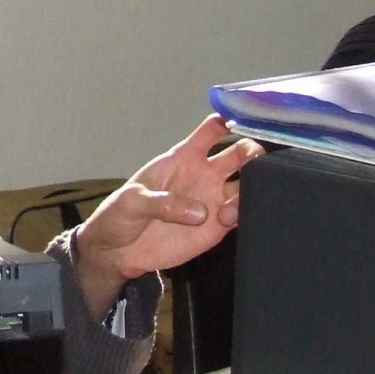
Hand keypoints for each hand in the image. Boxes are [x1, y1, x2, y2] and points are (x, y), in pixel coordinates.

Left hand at [71, 115, 261, 322]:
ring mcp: (213, 200)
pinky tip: (226, 220)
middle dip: (252, 152)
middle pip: (239, 154)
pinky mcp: (217, 228)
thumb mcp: (133, 201)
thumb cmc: (121, 214)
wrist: (118, 251)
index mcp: (183, 157)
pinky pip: (241, 216)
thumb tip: (200, 212)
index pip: (211, 131)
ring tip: (227, 209)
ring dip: (250, 190)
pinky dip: (244, 214)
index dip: (228, 122)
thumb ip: (162, 202)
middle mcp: (205, 174)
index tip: (242, 123)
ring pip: (246, 186)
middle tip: (256, 160)